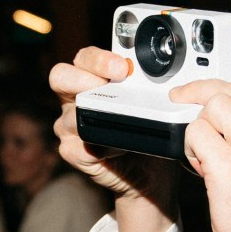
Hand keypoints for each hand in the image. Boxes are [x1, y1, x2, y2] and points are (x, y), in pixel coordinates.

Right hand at [49, 48, 178, 226]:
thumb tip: (170, 77)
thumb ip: (151, 86)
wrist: (151, 172)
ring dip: (98, 117)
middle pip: (60, 77)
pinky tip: (118, 148)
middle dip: (83, 78)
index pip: (84, 58)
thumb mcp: (154, 104)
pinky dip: (99, 147)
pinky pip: (77, 146)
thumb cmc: (149, 132)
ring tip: (124, 122)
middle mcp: (75, 98)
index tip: (122, 67)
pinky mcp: (72, 151)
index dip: (99, 59)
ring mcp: (69, 125)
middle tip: (111, 85)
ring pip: (70, 115)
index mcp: (92, 78)